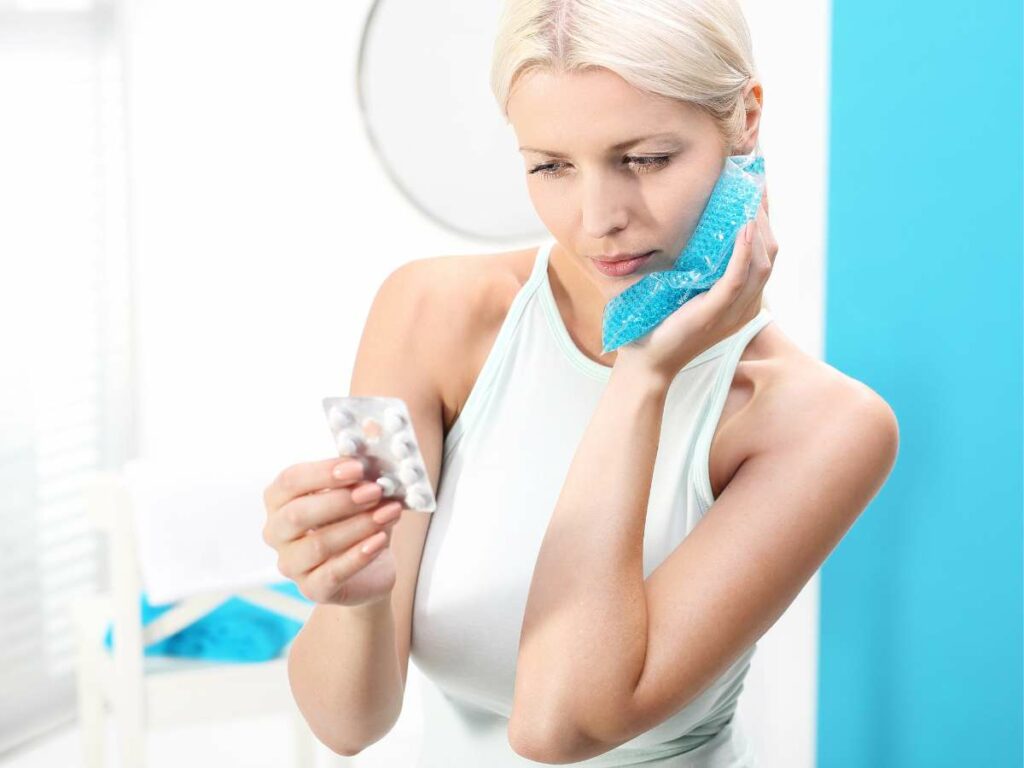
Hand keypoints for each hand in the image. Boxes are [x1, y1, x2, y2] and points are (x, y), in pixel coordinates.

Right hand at [262, 457, 405, 606]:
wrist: (371, 568)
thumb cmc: (358, 518)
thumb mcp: (360, 488)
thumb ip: (362, 460)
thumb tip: (373, 423)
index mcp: (279, 499)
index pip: (291, 481)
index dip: (324, 472)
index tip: (358, 466)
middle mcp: (277, 532)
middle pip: (298, 514)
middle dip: (340, 500)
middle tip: (375, 490)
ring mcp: (291, 564)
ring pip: (318, 545)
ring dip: (357, 526)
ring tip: (390, 512)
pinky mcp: (312, 589)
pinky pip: (332, 573)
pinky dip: (358, 556)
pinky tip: (381, 540)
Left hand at [614, 187, 777, 384]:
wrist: (645, 363)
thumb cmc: (659, 326)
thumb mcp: (683, 291)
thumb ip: (694, 267)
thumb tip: (685, 228)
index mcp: (741, 300)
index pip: (765, 255)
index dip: (765, 222)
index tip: (756, 192)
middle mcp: (744, 306)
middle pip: (769, 254)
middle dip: (764, 218)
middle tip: (753, 187)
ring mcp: (732, 311)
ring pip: (760, 263)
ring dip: (757, 228)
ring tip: (749, 200)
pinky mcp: (714, 313)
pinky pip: (737, 278)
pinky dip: (743, 251)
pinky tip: (743, 227)